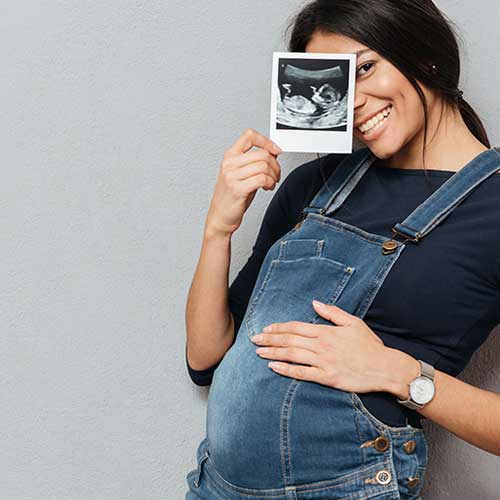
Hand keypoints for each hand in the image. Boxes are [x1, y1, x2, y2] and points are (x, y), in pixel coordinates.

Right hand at [205, 128, 282, 237]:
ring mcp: (232, 176)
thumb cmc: (231, 197)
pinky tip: (266, 188)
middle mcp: (229, 164)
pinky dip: (270, 183)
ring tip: (270, 183)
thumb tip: (273, 153)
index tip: (275, 150)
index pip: (249, 136)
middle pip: (262, 154)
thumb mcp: (242, 175)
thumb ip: (255, 162)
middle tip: (276, 175)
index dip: (266, 141)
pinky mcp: (237, 189)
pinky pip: (262, 179)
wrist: (220, 217)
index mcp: (230, 156)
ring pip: (264, 166)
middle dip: (275, 165)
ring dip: (273, 176)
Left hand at [250, 300, 396, 393]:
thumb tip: (314, 303)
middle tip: (254, 340)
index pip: (296, 327)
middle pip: (290, 340)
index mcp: (326, 331)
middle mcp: (322, 346)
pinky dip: (286, 370)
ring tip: (258, 352)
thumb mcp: (353, 322)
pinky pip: (302, 373)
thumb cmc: (369, 345)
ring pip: (292, 355)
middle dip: (270, 339)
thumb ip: (332, 312)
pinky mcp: (327, 378)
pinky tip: (274, 368)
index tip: (266, 329)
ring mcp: (323, 362)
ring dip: (273, 353)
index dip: (279, 328)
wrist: (385, 367)